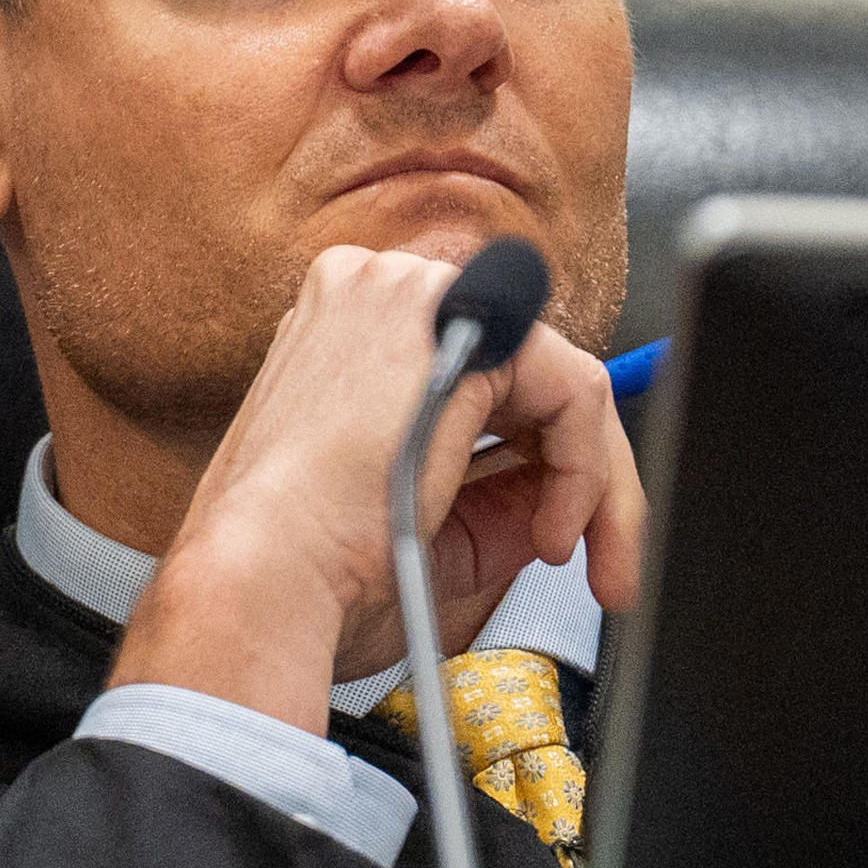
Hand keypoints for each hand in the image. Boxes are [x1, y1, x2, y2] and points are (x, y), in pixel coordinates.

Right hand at [104, 244, 646, 732]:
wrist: (264, 576)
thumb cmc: (299, 566)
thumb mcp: (414, 524)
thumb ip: (489, 497)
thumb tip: (555, 498)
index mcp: (345, 330)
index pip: (475, 376)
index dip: (527, 460)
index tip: (550, 532)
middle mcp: (378, 291)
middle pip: (525, 369)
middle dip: (577, 473)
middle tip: (604, 560)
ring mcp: (416, 293)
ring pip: (560, 378)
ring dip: (591, 480)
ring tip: (575, 556)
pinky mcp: (463, 320)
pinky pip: (575, 391)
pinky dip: (585, 473)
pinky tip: (552, 531)